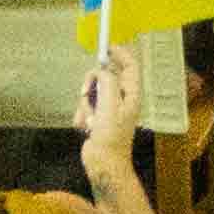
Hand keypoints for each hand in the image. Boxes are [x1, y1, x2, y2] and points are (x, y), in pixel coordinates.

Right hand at [74, 46, 142, 171]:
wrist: (103, 165)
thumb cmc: (110, 138)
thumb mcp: (110, 107)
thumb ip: (107, 84)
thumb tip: (102, 72)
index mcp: (132, 94)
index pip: (130, 66)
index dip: (120, 54)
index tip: (106, 48)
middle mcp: (122, 99)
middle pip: (105, 77)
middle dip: (92, 86)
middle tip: (85, 94)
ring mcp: (109, 109)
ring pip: (92, 93)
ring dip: (85, 105)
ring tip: (88, 121)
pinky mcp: (98, 118)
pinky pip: (86, 107)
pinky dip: (82, 115)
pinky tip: (85, 128)